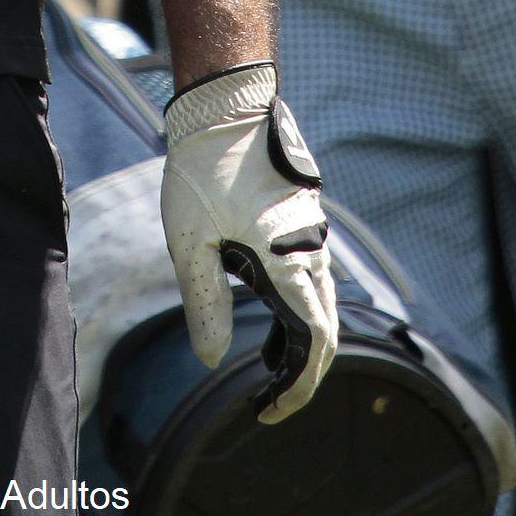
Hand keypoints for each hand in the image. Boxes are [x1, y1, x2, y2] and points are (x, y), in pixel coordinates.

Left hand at [161, 64, 337, 423]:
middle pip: (325, 330)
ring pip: (319, 303)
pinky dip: (296, 308)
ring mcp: (310, 234)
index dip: (298, 387)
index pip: (314, 344)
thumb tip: (212, 358)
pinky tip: (265, 315)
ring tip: (263, 370)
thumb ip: (204, 300)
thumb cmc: (202, 167)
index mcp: (287, 260)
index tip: (268, 410)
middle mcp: (310, 250)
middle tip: (267, 401)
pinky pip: (310, 276)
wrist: (225, 105)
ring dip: (299, 342)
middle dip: (302, 375)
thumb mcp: (190, 238)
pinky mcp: (301, 220)